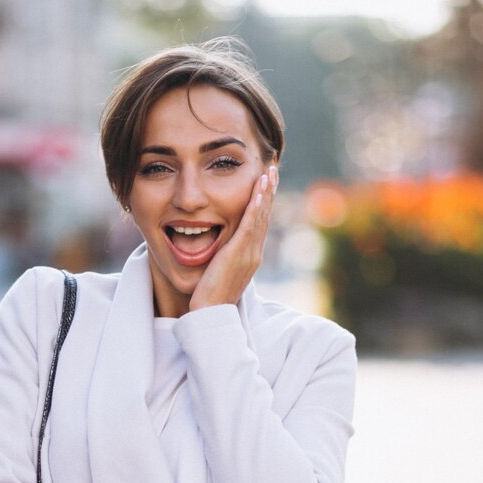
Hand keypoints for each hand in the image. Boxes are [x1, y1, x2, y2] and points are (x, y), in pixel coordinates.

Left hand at [188, 165, 277, 310]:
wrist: (211, 315)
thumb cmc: (210, 298)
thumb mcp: (219, 273)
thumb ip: (221, 258)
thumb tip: (216, 249)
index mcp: (250, 256)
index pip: (258, 222)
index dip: (263, 201)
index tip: (265, 182)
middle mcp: (254, 253)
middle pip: (264, 215)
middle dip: (269, 190)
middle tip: (272, 167)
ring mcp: (249, 253)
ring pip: (260, 217)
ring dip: (265, 192)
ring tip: (268, 171)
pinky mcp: (239, 253)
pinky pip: (249, 225)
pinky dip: (254, 207)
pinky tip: (258, 191)